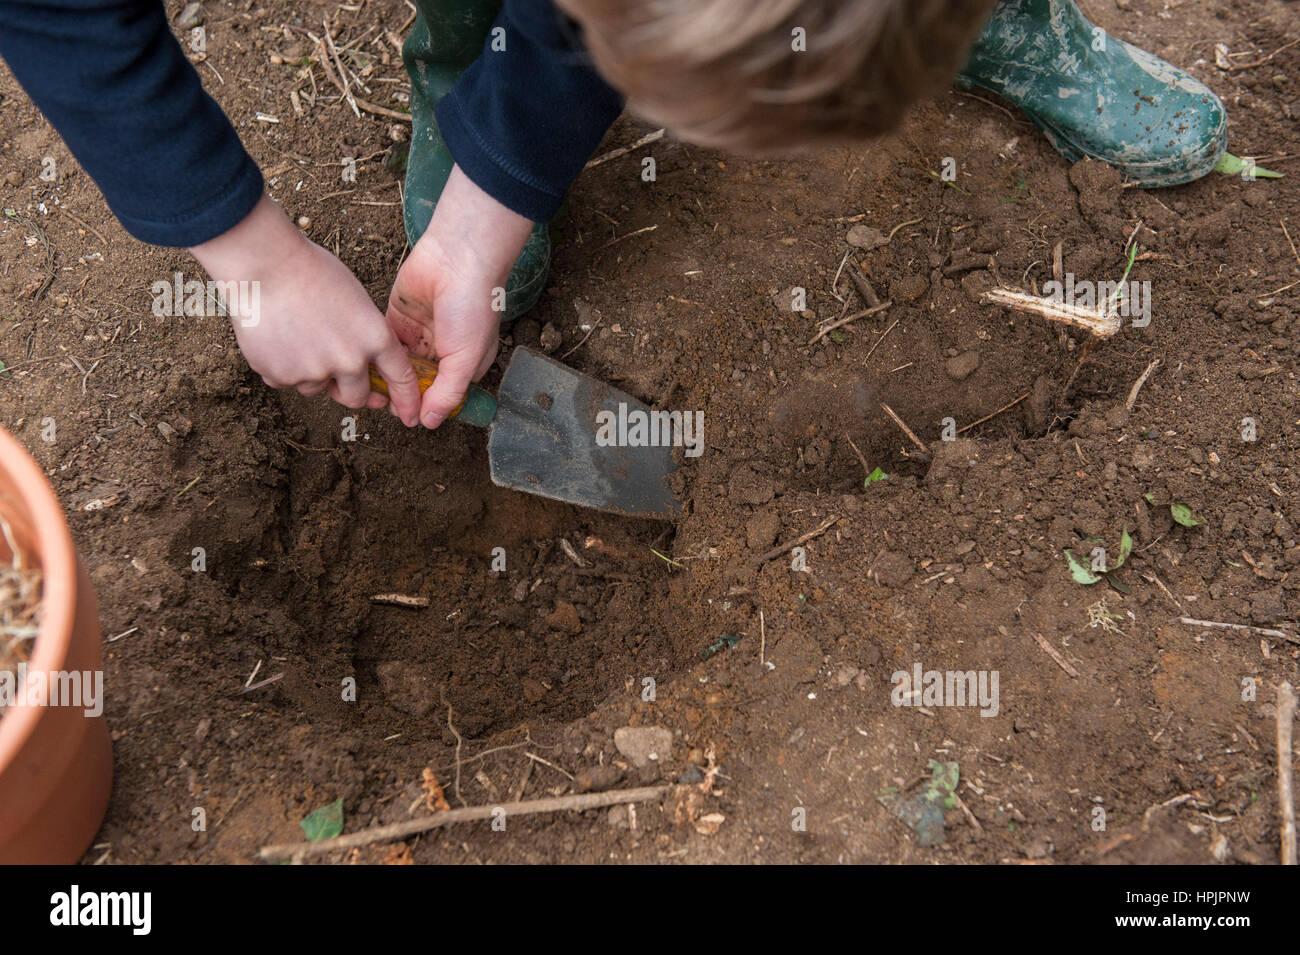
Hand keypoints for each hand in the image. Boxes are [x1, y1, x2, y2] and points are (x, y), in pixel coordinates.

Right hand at [190, 193, 422, 425]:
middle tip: (338, 375)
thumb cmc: (310, 271)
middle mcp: (349, 361)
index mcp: (375, 338)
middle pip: (356, 397)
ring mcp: (313, 372)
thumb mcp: (356, 299)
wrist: (263, 263)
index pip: (400, 378)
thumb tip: (365, 366)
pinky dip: (282, 366)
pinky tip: (276, 336)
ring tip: (296, 334)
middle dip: (350, 390)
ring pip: (316, 388)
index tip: (409, 414)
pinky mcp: (280, 376)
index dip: (406, 399)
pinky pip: (286, 381)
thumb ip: (365, 336)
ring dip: (311, 373)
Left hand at [387, 164, 533, 428]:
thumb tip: (428, 423)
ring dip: (385, 378)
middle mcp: (442, 353)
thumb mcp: (466, 357)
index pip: (441, 396)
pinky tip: (364, 366)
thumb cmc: (473, 306)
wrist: (457, 257)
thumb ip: (447, 392)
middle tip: (381, 405)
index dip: (424, 408)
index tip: (407, 417)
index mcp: (464, 364)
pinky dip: (375, 355)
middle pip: (417, 384)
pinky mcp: (398, 318)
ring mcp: (419, 335)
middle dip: (401, 395)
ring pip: (397, 366)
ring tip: (368, 390)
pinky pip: (383, 343)